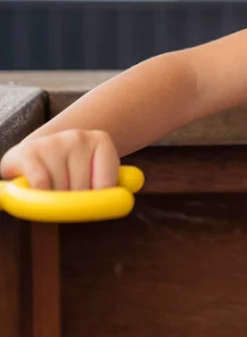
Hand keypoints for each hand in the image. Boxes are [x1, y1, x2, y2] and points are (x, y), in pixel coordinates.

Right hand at [0, 130, 120, 189]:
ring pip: (61, 189)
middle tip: (63, 192)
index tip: (87, 197)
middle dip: (73, 200)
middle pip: (83, 188)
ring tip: (49, 188)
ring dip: (53, 198)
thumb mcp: (94, 173)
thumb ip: (112, 183)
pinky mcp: (29, 151)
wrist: (29, 159)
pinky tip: (34, 188)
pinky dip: (38, 194)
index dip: (95, 200)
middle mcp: (79, 136)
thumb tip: (126, 198)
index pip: (106, 185)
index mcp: (101, 140)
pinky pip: (41, 185)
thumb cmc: (67, 171)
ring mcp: (54, 141)